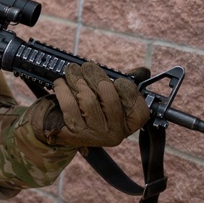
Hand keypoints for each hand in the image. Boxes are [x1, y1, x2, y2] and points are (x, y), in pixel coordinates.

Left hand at [32, 62, 149, 147]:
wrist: (64, 127)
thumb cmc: (93, 109)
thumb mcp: (111, 98)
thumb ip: (126, 84)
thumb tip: (142, 71)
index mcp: (129, 125)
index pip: (138, 106)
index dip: (127, 89)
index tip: (116, 80)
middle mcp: (115, 133)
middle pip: (109, 96)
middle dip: (95, 76)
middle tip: (86, 67)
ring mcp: (94, 135)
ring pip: (89, 99)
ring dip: (77, 80)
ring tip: (72, 72)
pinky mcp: (74, 134)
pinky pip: (69, 105)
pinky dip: (63, 90)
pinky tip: (60, 83)